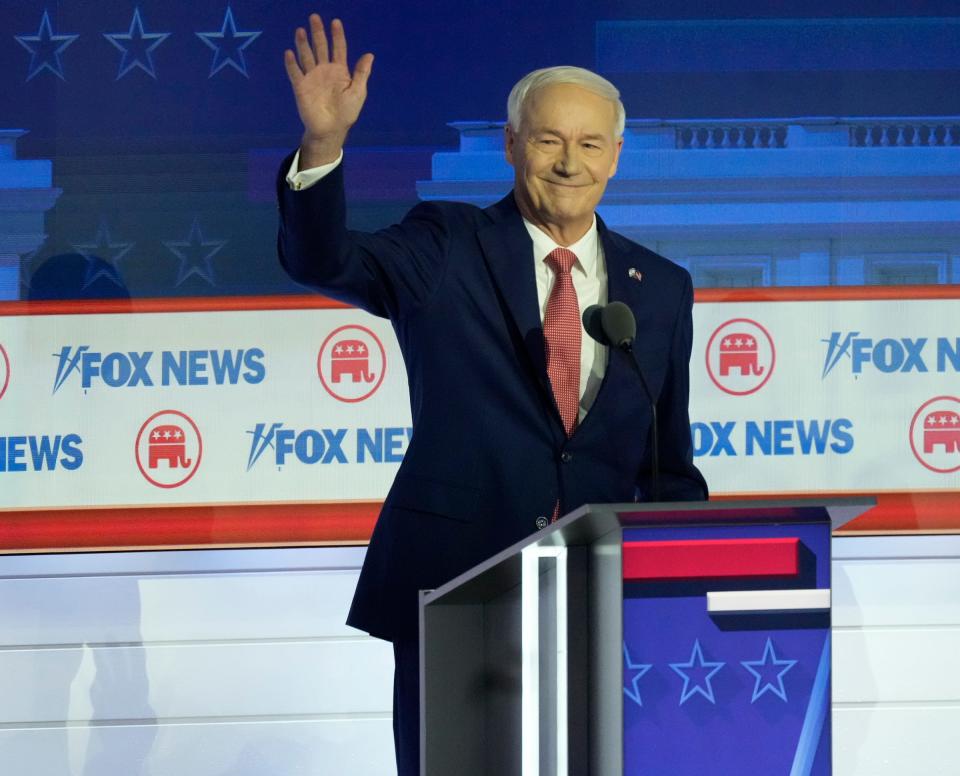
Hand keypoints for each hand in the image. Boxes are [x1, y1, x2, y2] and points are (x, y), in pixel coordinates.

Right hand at [284, 15, 373, 166]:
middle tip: (314, 17)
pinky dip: (292, 63)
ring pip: (306, 56)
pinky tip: (289, 52)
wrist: (331, 130)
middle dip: (318, 33)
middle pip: (321, 47)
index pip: (338, 48)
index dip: (337, 35)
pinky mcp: (301, 87)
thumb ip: (361, 73)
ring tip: (301, 30)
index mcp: (339, 71)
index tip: (336, 22)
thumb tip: (369, 54)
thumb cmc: (347, 112)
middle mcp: (324, 70)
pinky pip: (295, 73)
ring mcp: (312, 78)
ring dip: (303, 44)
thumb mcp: (358, 92)